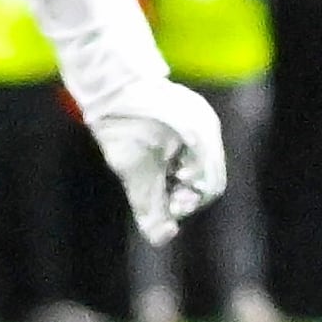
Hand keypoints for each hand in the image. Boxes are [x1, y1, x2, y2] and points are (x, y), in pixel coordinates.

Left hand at [87, 77, 228, 242]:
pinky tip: (156, 156)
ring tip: (154, 172)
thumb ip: (151, 209)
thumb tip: (164, 239)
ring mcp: (201, 116)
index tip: (163, 202)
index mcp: (202, 139)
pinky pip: (193, 145)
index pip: (210, 187)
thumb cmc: (124, 126)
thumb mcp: (134, 173)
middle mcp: (209, 126)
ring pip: (200, 161)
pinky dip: (178, 159)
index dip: (187, 203)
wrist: (112, 82)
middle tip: (158, 190)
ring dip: (180, 175)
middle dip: (185, 190)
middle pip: (208, 175)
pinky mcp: (191, 112)